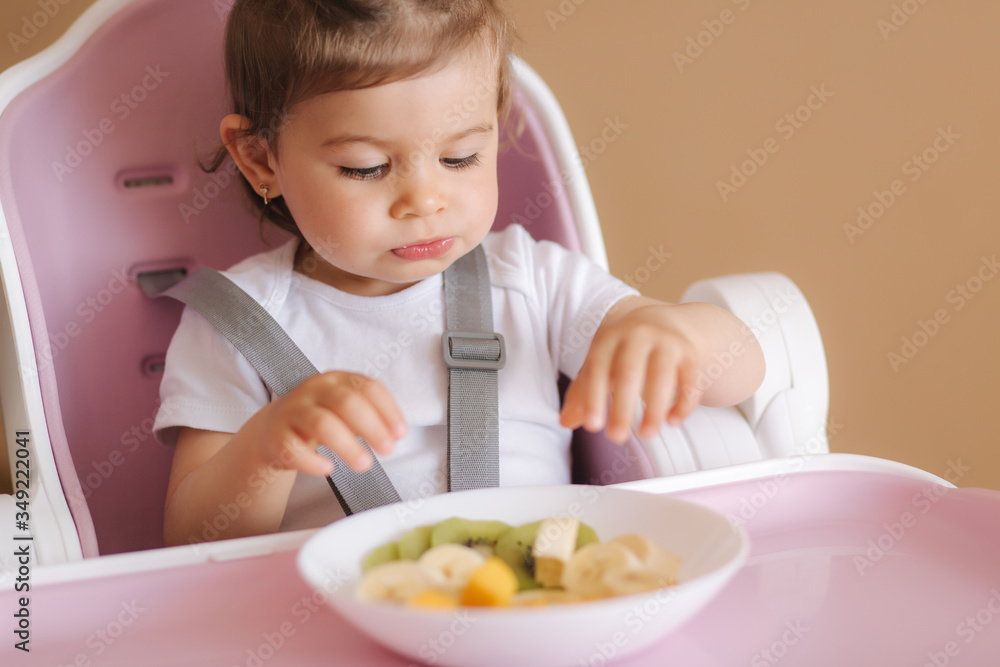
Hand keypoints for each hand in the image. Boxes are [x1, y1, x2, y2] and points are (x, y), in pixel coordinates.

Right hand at [244, 371, 406, 475]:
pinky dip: (312, 460)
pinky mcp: (276, 435)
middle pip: (347, 403)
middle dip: (372, 427)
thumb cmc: (320, 418)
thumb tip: (395, 433)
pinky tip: (327, 468)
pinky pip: (292, 447)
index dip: (388, 410)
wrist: (273, 429)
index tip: (401, 433)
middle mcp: (315, 390)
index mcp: (337, 380)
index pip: (368, 387)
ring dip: (347, 446)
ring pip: (322, 423)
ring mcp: (293, 410)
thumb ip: (371, 416)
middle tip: (388, 450)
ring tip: (363, 464)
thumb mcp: (346, 409)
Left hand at [560, 301, 702, 442]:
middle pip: (629, 373)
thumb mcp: (601, 363)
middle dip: (622, 407)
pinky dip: (684, 403)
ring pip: (662, 376)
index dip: (593, 397)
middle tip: (616, 437)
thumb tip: (566, 421)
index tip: (592, 426)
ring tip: (647, 433)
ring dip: (654, 408)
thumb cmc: (625, 350)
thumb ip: (583, 391)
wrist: (665, 322)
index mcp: (610, 338)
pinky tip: (672, 421)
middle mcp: (638, 335)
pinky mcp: (690, 354)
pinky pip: (690, 380)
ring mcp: (666, 343)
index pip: (597, 368)